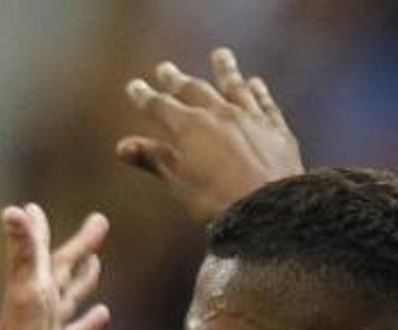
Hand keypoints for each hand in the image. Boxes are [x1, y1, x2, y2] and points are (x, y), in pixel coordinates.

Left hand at [0, 205, 110, 329]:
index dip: (39, 230)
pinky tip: (103, 314)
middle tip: (100, 221)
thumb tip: (16, 209)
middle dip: (80, 246)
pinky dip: (90, 322)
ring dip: (84, 279)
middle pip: (63, 269)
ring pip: (71, 297)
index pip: (40, 251)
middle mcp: (40, 306)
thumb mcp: (25, 295)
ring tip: (98, 261)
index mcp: (33, 288)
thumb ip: (25, 253)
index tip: (34, 207)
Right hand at [117, 48, 303, 223]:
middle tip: (165, 68)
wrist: (268, 208)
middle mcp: (219, 113)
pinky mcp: (275, 127)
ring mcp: (249, 117)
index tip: (134, 86)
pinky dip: (258, 90)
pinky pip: (264, 102)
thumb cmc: (216, 201)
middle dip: (177, 79)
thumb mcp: (179, 183)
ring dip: (224, 70)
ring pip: (234, 86)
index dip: (145, 96)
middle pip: (194, 89)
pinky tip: (255, 82)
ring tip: (219, 54)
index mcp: (189, 127)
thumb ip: (153, 160)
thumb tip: (122, 146)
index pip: (160, 106)